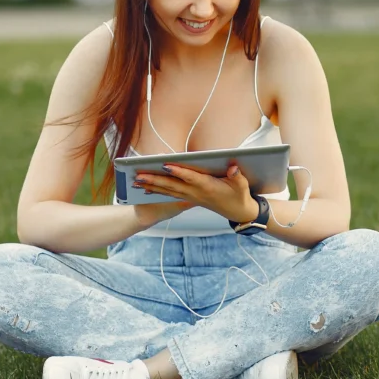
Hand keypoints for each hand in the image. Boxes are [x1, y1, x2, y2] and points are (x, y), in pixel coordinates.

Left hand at [134, 163, 256, 223]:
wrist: (238, 212)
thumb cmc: (239, 195)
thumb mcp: (242, 185)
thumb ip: (237, 175)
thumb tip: (233, 167)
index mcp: (208, 188)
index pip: (191, 178)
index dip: (179, 172)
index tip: (166, 165)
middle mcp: (196, 193)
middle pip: (173, 186)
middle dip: (155, 180)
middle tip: (139, 175)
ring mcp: (191, 197)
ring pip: (168, 191)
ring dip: (152, 186)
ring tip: (136, 180)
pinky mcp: (189, 198)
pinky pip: (170, 195)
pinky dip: (158, 191)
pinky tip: (145, 188)